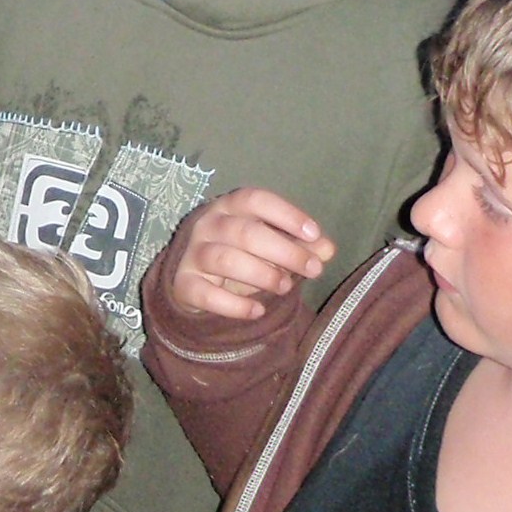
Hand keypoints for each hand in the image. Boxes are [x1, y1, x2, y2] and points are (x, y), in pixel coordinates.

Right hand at [168, 188, 334, 320]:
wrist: (195, 282)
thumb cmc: (240, 254)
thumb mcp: (271, 246)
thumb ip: (299, 245)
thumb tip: (327, 249)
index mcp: (228, 207)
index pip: (255, 200)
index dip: (286, 215)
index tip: (314, 235)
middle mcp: (207, 225)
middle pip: (245, 232)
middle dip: (285, 252)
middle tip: (314, 270)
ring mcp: (192, 254)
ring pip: (226, 260)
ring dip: (262, 274)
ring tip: (286, 287)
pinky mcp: (184, 285)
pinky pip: (207, 294)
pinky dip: (235, 305)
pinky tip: (257, 311)